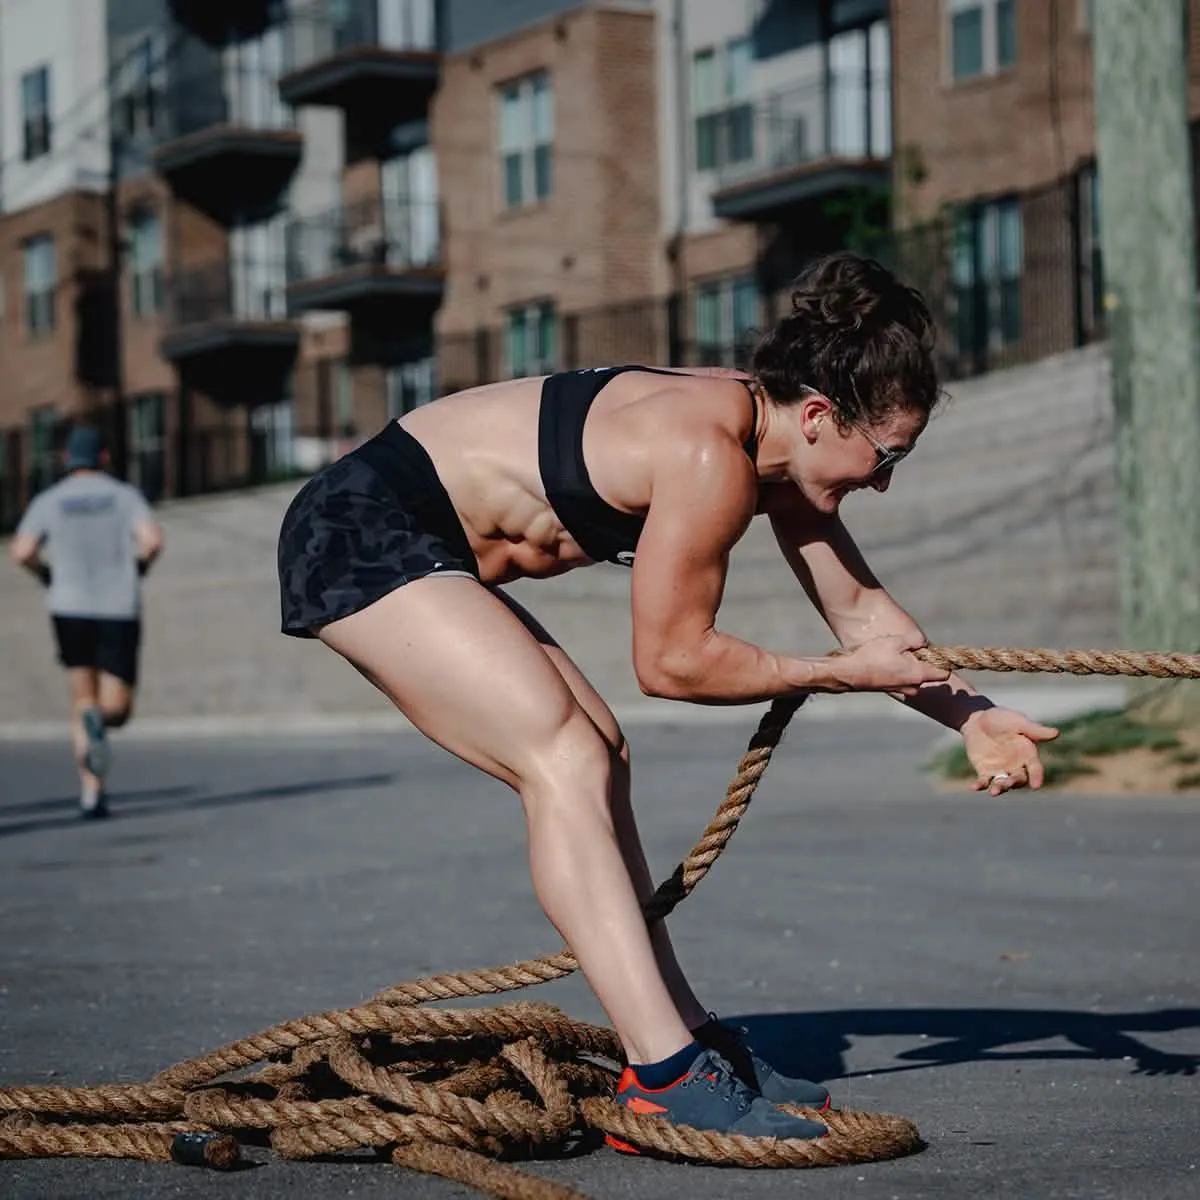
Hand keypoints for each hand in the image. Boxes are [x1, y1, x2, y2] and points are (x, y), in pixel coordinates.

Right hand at [832, 633, 950, 694]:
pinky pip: (904, 680)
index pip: (945, 674)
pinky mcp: (892, 689)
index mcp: (918, 675)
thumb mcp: (896, 641)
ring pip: (915, 678)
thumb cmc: (873, 657)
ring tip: (896, 656)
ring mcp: (903, 690)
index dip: (943, 663)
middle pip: (929, 675)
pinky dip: (900, 672)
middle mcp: (913, 686)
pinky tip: (887, 662)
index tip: (935, 654)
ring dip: (911, 668)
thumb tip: (923, 643)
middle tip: (911, 651)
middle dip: (924, 663)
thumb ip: (915, 640)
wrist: (849, 673)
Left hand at [961, 707, 1058, 794]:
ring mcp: (1001, 770)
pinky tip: (973, 787)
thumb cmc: (1002, 719)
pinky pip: (984, 782)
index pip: (1035, 768)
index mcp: (1028, 754)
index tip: (1036, 785)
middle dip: (1014, 783)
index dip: (1037, 777)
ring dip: (1000, 788)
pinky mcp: (985, 772)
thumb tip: (1056, 733)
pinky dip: (980, 785)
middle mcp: (1017, 766)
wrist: (978, 720)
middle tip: (1007, 784)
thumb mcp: (1018, 722)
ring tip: (993, 792)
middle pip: (1019, 779)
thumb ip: (1034, 730)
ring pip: (1003, 784)